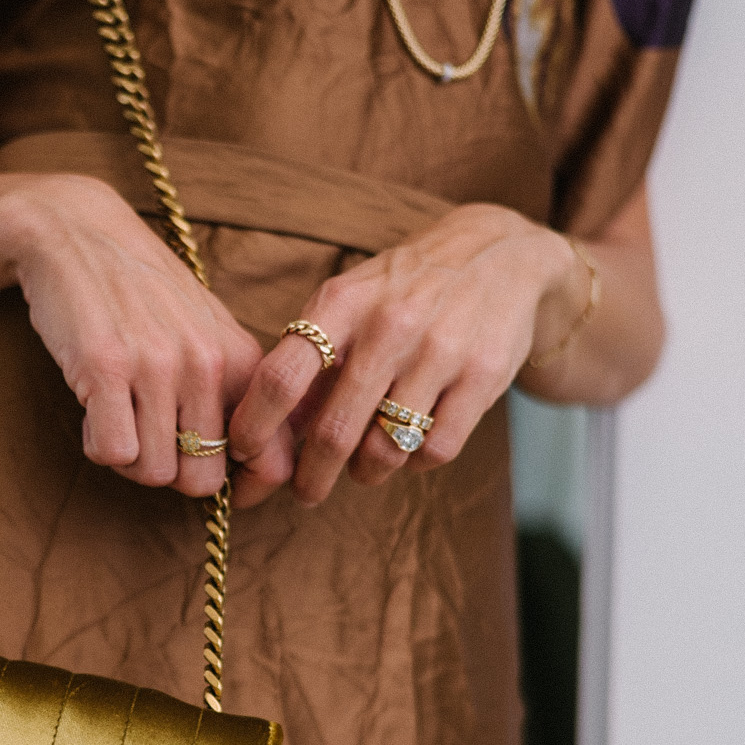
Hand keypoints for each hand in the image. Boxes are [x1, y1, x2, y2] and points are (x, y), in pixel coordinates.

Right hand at [0, 176, 270, 498]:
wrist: (78, 233)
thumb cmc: (141, 292)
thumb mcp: (206, 331)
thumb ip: (233, 389)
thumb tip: (255, 465)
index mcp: (240, 360)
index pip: (273, 461)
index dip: (245, 489)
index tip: (216, 480)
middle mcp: (206, 364)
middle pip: (201, 480)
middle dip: (171, 472)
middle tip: (148, 437)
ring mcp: (157, 365)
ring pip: (152, 472)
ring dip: (128, 457)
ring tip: (117, 414)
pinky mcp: (105, 367)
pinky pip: (112, 452)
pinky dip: (97, 444)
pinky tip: (94, 410)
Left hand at [226, 204, 586, 508]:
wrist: (500, 253)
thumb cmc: (403, 288)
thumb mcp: (349, 301)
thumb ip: (308, 359)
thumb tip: (263, 431)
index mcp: (342, 303)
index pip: (280, 377)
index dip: (255, 428)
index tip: (243, 457)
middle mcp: (390, 324)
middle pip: (334, 431)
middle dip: (312, 476)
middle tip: (306, 491)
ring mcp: (440, 350)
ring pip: (386, 449)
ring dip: (366, 472)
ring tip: (363, 467)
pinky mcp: (484, 375)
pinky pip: (435, 450)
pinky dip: (416, 463)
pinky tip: (411, 447)